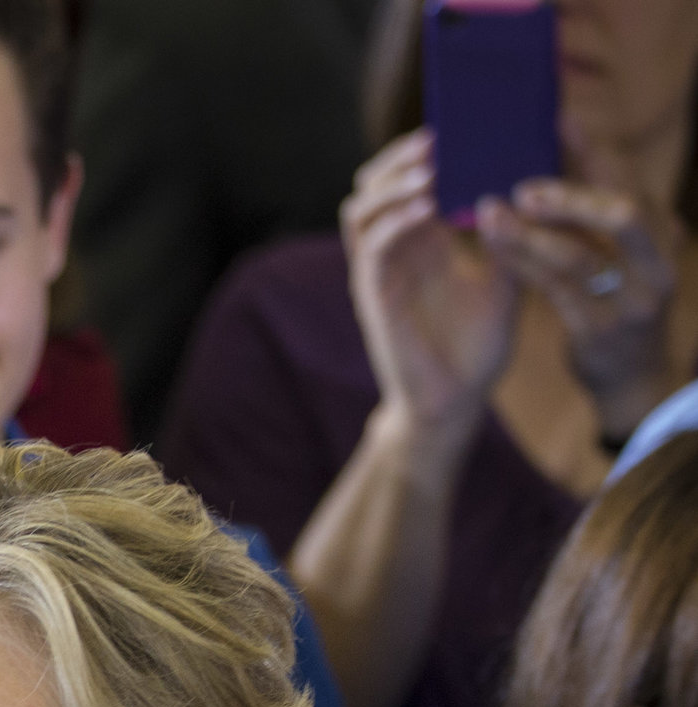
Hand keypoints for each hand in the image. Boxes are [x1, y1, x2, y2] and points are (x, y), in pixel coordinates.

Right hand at [340, 130, 520, 457]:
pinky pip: (372, 246)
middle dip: (400, 157)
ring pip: (360, 208)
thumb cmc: (478, 344)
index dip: (421, 151)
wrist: (457, 401)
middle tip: (439, 138)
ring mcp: (378, 272)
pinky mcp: (373, 296)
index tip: (456, 127)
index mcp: (421, 241)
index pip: (405, 181)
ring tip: (431, 167)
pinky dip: (395, 219)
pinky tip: (427, 205)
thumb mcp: (509, 275)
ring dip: (394, 182)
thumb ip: (511, 232)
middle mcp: (393, 251)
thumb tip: (524, 180)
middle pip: (372, 185)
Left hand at [478, 150, 682, 439]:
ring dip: (530, 232)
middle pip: (621, 215)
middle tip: (522, 185)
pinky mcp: (598, 331)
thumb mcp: (621, 254)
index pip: (633, 182)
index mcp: (662, 236)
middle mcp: (656, 265)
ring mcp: (630, 300)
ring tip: (490, 211)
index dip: (596, 151)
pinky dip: (522, 265)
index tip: (559, 120)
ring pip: (579, 257)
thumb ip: (594, 214)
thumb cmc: (617, 299)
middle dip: (570, 195)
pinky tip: (494, 248)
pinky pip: (554, 291)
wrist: (633, 378)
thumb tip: (553, 153)